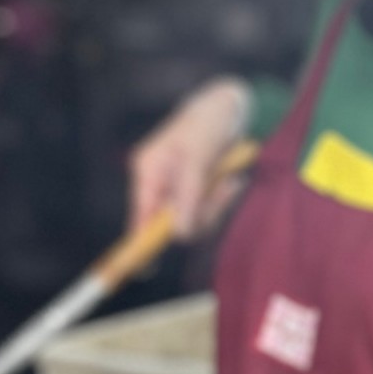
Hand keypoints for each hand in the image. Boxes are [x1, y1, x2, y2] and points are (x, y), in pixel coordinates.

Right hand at [128, 78, 251, 240]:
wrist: (230, 107)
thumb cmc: (208, 123)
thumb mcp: (198, 157)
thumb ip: (187, 196)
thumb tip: (179, 233)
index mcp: (148, 170)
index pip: (141, 215)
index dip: (143, 241)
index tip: (147, 267)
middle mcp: (158, 182)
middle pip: (171, 222)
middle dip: (201, 213)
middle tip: (223, 190)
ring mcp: (176, 188)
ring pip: (192, 219)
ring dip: (215, 205)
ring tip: (229, 181)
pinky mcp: (194, 190)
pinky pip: (206, 210)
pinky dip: (221, 199)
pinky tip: (231, 180)